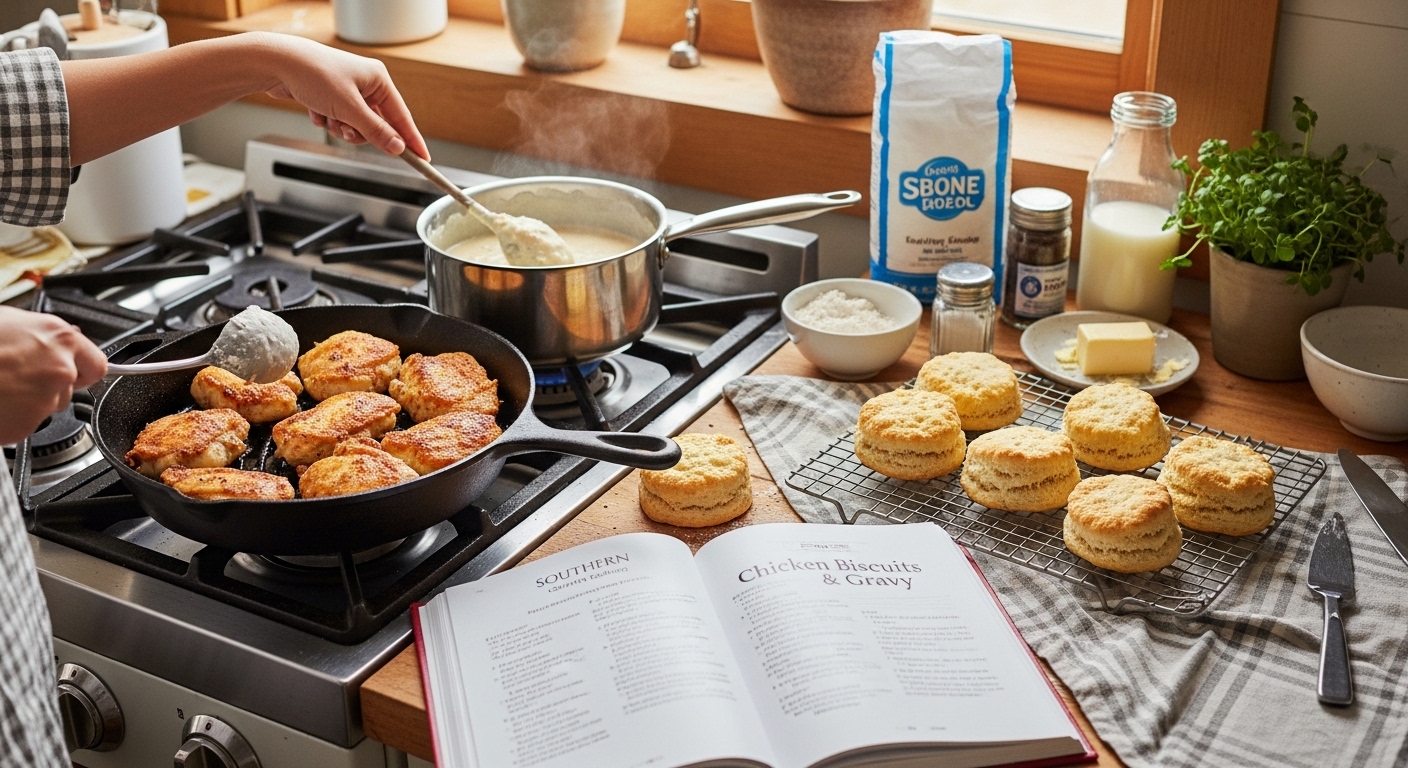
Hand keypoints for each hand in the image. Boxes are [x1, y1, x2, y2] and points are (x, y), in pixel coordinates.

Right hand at [0, 307, 106, 443]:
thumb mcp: (8, 322)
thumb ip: (40, 335)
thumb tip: (52, 340)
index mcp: (59, 338)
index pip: (96, 363)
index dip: (82, 368)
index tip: (74, 370)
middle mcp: (60, 369)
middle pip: (72, 387)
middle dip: (52, 385)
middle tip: (21, 377)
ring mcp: (45, 399)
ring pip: (49, 406)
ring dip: (30, 400)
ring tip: (2, 385)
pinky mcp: (26, 424)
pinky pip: (26, 423)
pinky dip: (13, 416)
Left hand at [256, 33, 429, 158]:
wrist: (275, 63)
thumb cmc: (312, 74)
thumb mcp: (349, 108)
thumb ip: (375, 131)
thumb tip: (397, 147)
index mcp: (378, 79)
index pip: (402, 117)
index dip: (411, 140)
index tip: (423, 159)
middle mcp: (365, 83)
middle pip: (377, 124)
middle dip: (360, 132)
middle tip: (347, 130)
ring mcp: (347, 89)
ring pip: (355, 125)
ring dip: (341, 128)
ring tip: (328, 118)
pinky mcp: (330, 96)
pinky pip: (338, 120)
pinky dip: (327, 121)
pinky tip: (315, 110)